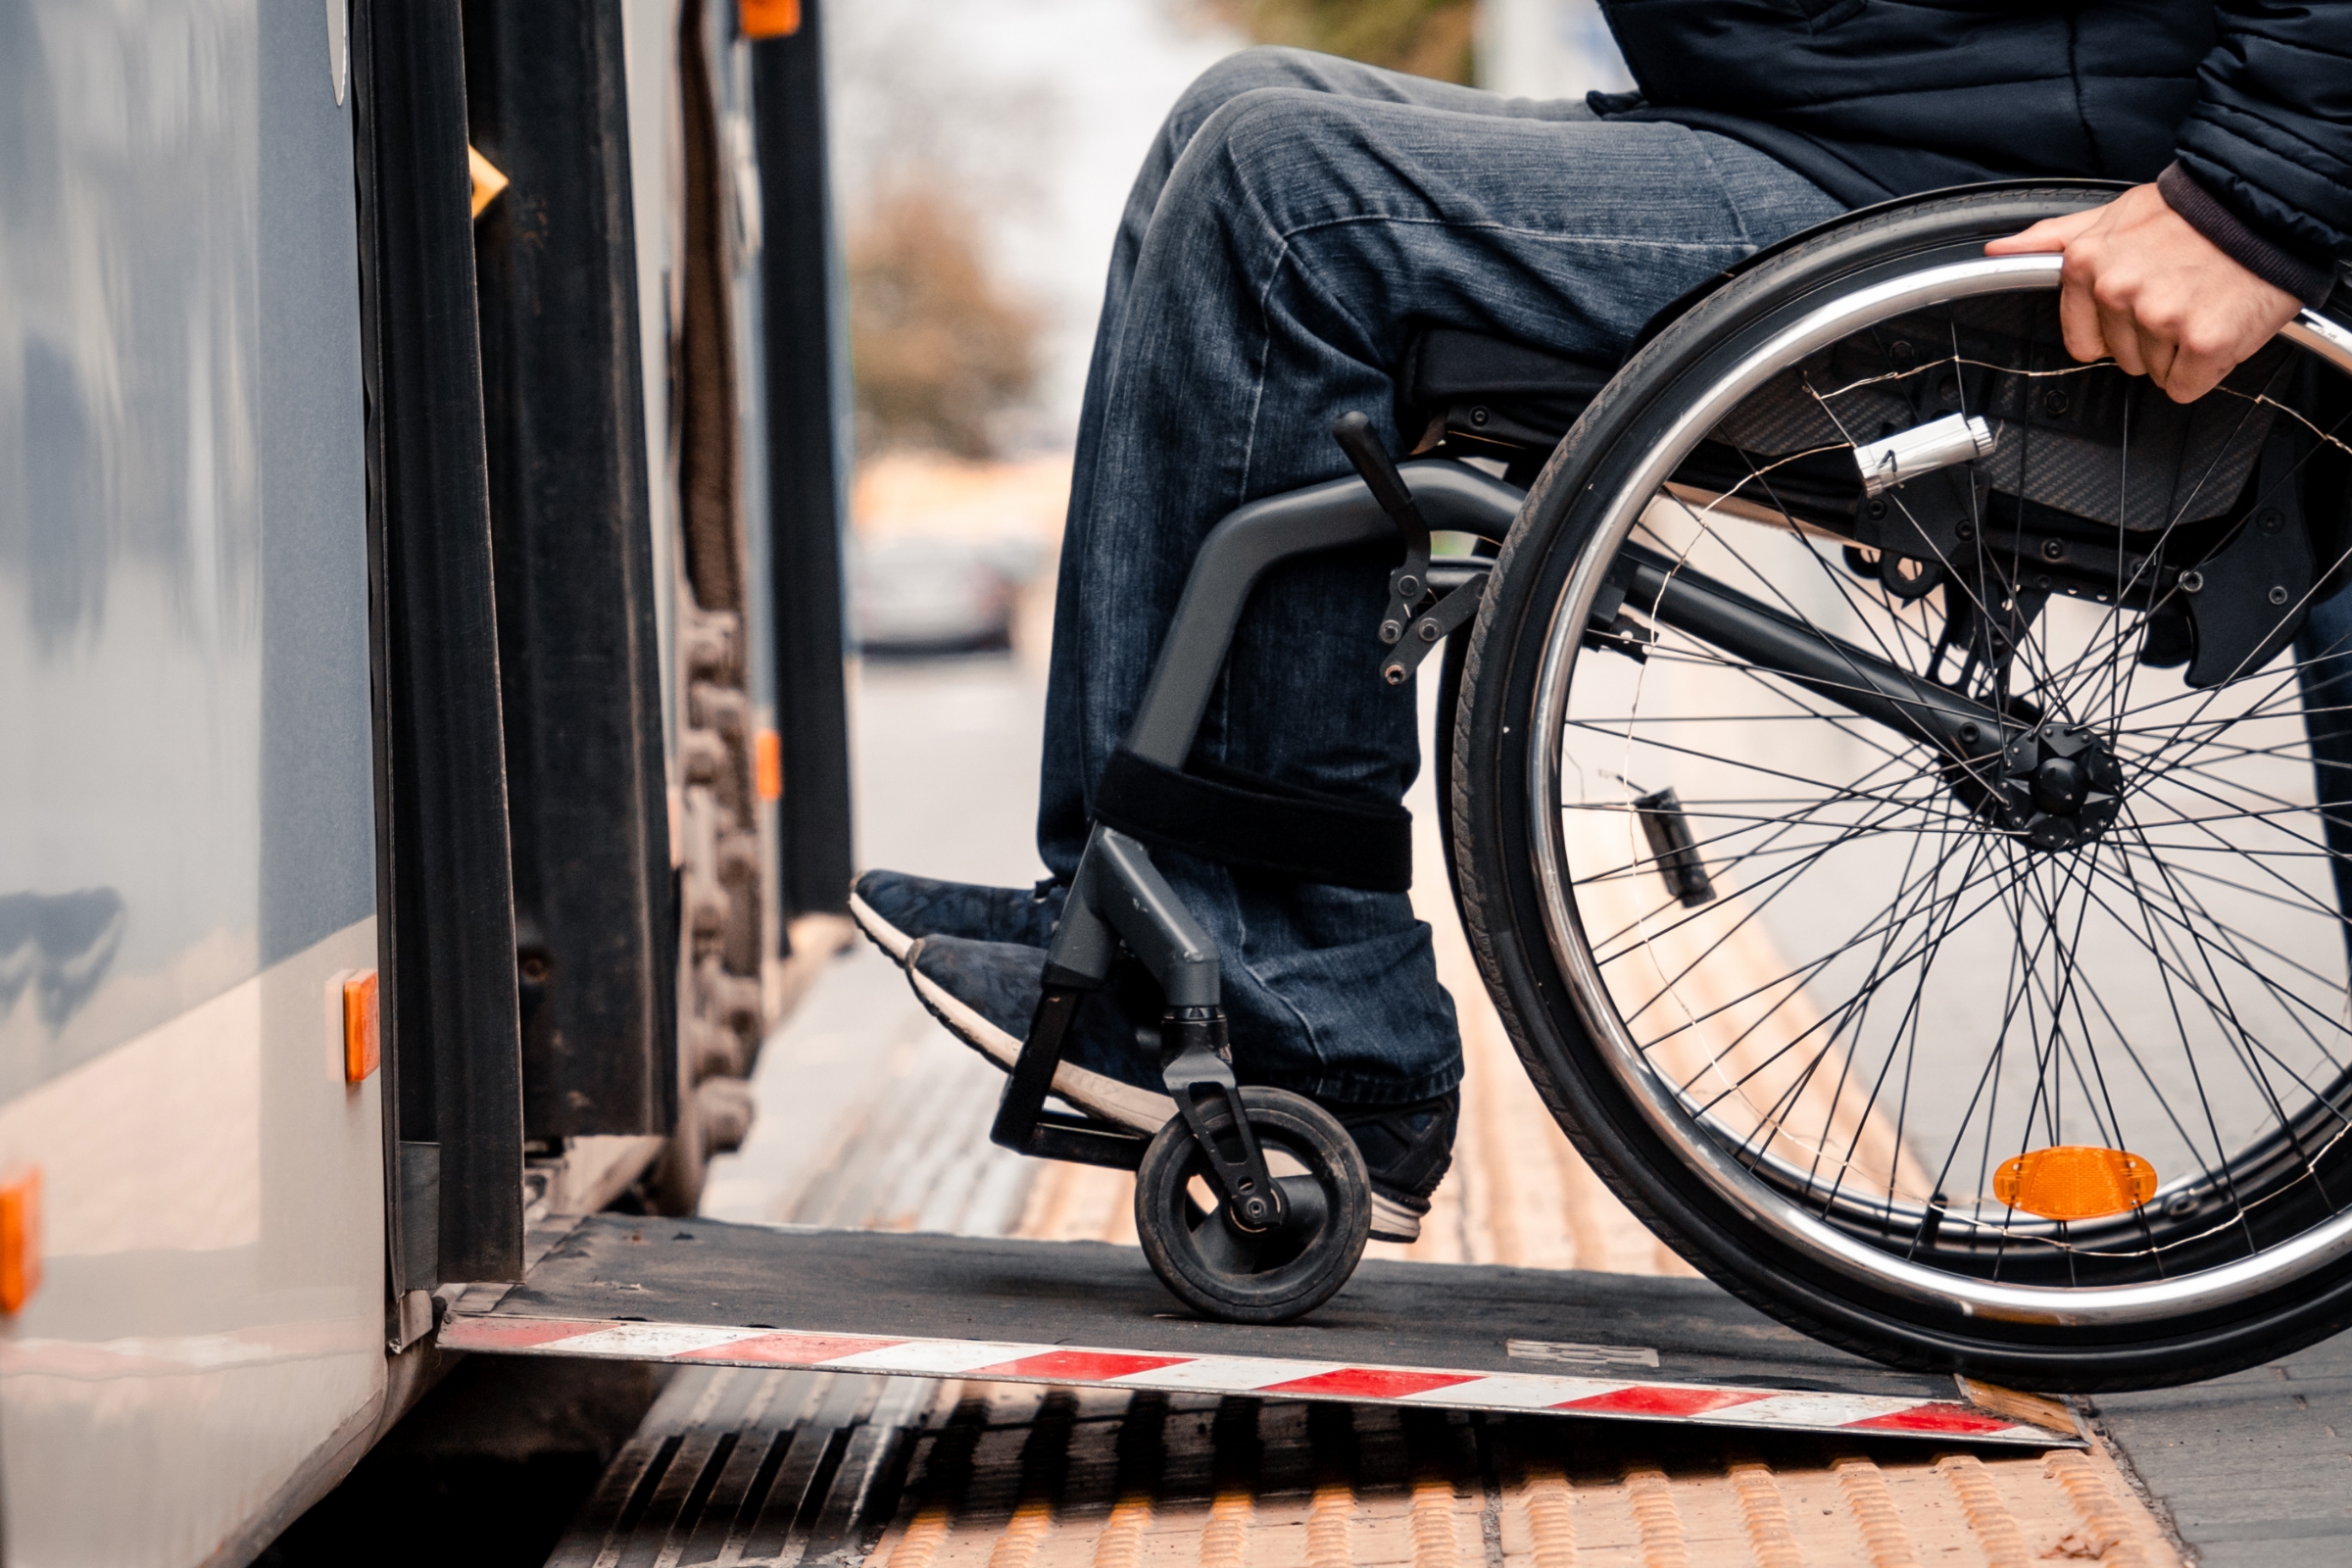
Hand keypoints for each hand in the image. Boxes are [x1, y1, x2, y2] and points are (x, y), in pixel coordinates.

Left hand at [1985, 183, 2299, 403]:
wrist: (2268, 204)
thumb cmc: (2194, 212)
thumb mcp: (2114, 214)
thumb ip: (2055, 239)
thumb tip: (2001, 250)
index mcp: (2088, 265)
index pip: (2082, 341)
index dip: (2115, 330)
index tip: (2140, 304)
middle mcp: (2118, 292)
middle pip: (2120, 357)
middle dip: (2150, 335)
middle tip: (2180, 293)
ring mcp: (2160, 318)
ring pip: (2153, 371)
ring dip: (2179, 348)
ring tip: (2201, 301)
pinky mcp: (2203, 341)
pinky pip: (2186, 385)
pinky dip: (2205, 366)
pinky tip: (2217, 325)